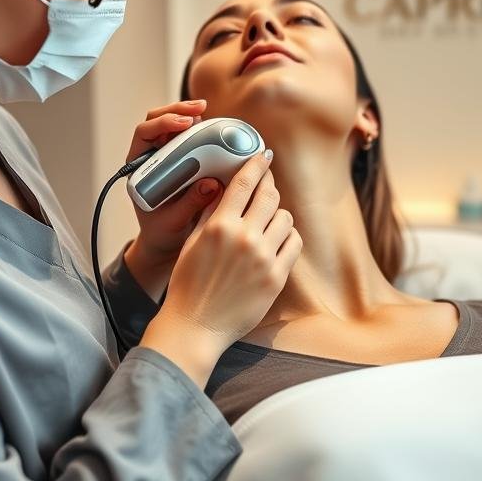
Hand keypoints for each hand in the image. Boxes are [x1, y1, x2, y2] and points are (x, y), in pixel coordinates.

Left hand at [123, 100, 222, 290]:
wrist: (165, 243)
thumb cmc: (162, 234)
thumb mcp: (174, 223)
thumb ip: (190, 204)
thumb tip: (212, 184)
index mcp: (140, 170)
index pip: (144, 134)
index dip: (163, 124)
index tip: (184, 124)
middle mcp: (151, 159)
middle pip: (158, 121)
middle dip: (177, 110)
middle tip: (200, 109)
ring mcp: (166, 157)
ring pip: (173, 125)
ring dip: (188, 114)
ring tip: (206, 112)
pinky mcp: (183, 161)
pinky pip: (189, 138)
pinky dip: (201, 130)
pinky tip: (214, 127)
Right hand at [143, 149, 301, 379]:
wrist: (195, 326)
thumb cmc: (188, 284)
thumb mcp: (193, 241)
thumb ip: (212, 213)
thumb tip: (226, 187)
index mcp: (220, 225)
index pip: (244, 182)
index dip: (256, 163)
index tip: (263, 154)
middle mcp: (244, 237)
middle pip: (269, 195)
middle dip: (269, 184)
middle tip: (267, 182)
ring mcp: (263, 258)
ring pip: (285, 217)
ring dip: (277, 214)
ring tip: (267, 219)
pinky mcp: (277, 277)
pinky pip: (293, 242)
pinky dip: (287, 237)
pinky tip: (277, 239)